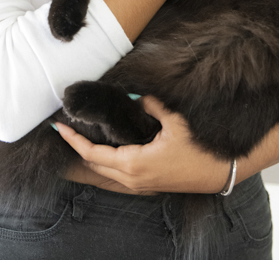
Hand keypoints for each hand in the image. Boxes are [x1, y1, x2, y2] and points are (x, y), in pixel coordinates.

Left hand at [56, 95, 231, 193]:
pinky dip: (104, 160)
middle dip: (77, 146)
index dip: (74, 140)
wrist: (219, 172)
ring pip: (104, 170)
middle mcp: (132, 178)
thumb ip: (151, 104)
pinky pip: (116, 173)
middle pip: (94, 163)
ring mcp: (139, 184)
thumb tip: (135, 95)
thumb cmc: (198, 148)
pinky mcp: (147, 184)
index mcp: (134, 163)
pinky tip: (103, 147)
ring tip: (79, 134)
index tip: (59, 127)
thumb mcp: (174, 121)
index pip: (93, 153)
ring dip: (90, 154)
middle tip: (64, 127)